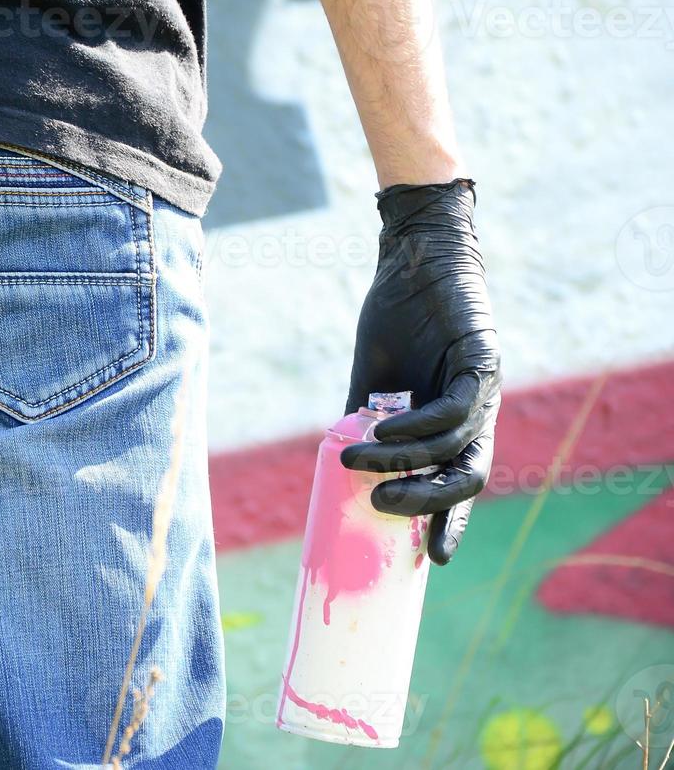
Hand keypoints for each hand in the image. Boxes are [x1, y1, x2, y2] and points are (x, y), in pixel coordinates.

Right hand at [340, 179, 500, 564]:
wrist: (410, 261)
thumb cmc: (394, 317)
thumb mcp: (373, 381)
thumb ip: (364, 421)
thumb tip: (338, 468)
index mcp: (455, 421)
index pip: (458, 480)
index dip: (447, 520)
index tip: (430, 560)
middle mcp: (478, 411)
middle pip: (469, 476)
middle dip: (428, 503)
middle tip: (382, 509)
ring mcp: (483, 388)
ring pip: (454, 448)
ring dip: (404, 463)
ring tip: (357, 462)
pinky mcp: (481, 362)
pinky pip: (453, 411)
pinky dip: (416, 428)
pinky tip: (380, 430)